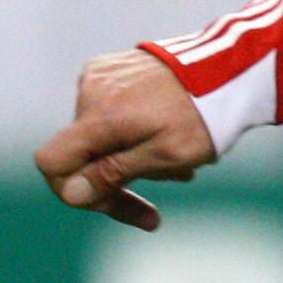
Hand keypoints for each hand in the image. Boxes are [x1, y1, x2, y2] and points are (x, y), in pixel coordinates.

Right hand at [33, 48, 216, 229]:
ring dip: (131, 161)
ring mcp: (99, 76)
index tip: (109, 204)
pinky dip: (132, 136)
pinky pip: (109, 115)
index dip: (72, 190)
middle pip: (79, 155)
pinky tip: (167, 142)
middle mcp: (91, 91)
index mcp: (102, 115)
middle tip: (152, 213)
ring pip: (98, 139)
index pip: (52, 162)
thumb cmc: (202, 117)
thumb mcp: (164, 156)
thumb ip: (113, 173)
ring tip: (178, 170)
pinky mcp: (111, 69)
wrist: (230, 69)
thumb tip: (70, 193)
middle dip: (116, 183)